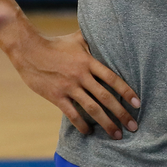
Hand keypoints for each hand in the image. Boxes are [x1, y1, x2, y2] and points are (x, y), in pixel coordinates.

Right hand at [10, 29, 138, 137]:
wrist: (28, 50)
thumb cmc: (55, 44)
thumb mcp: (77, 39)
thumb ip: (94, 40)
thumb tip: (109, 31)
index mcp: (88, 62)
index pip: (112, 78)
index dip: (126, 91)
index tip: (137, 104)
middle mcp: (81, 75)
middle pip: (106, 97)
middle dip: (121, 114)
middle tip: (133, 127)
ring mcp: (68, 87)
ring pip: (92, 109)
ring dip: (106, 123)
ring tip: (117, 135)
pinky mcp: (56, 96)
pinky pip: (72, 114)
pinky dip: (82, 125)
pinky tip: (89, 132)